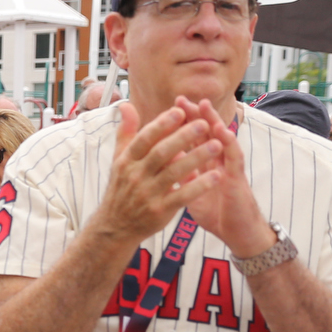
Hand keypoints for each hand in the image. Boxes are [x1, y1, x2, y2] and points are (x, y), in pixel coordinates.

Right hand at [87, 99, 225, 247]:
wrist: (115, 227)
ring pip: (174, 173)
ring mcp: (147, 195)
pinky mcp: (159, 211)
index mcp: (126, 161)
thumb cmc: (121, 189)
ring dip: (196, 158)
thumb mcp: (118, 160)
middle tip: (204, 123)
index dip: (162, 124)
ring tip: (217, 145)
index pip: (144, 139)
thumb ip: (125, 132)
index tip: (180, 111)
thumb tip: (126, 105)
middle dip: (183, 137)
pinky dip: (199, 186)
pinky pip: (182, 196)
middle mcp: (135, 176)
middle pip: (161, 153)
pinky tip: (216, 176)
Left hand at [179, 98, 274, 256]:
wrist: (237, 234)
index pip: (191, 142)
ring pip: (222, 141)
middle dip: (194, 117)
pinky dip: (229, 144)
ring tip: (203, 106)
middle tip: (181, 99)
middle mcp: (218, 163)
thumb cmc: (217, 213)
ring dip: (213, 122)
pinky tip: (223, 132)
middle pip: (206, 135)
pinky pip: (234, 159)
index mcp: (204, 166)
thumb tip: (165, 163)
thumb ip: (182, 176)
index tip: (166, 110)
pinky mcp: (239, 179)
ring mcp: (229, 168)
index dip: (180, 127)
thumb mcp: (193, 193)